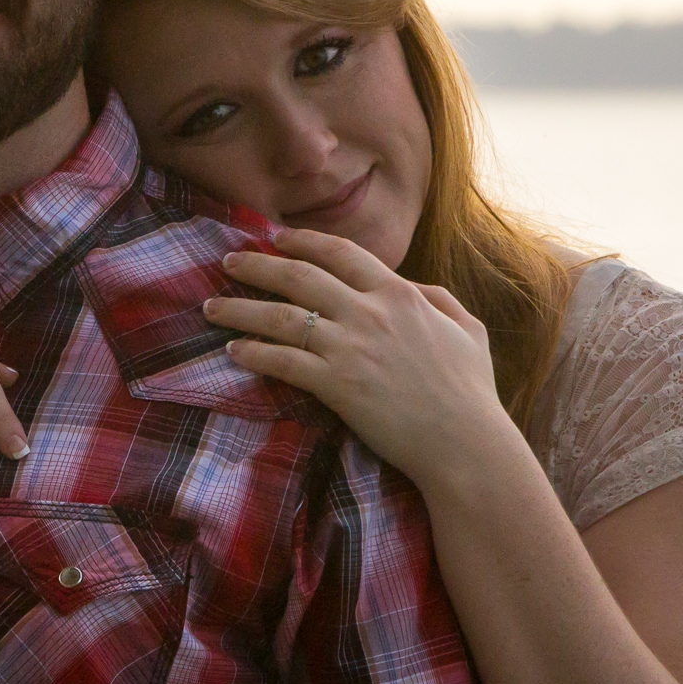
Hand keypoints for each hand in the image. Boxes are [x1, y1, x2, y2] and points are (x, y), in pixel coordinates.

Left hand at [205, 228, 523, 491]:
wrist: (465, 444)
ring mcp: (351, 349)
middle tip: (228, 262)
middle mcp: (371, 313)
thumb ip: (437, 298)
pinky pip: (283, 361)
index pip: (341, 253)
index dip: (303, 241)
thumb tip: (411, 285)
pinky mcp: (337, 386)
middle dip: (258, 265)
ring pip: (281, 317)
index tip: (276, 238)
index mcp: (401, 293)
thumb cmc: (471, 391)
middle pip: (300, 276)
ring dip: (240, 309)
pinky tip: (234, 351)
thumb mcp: (468, 329)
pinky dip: (254, 353)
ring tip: (211, 307)